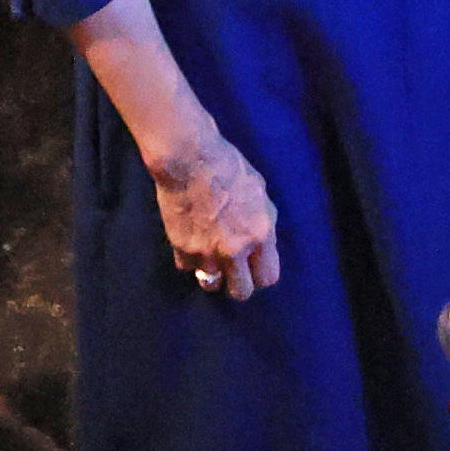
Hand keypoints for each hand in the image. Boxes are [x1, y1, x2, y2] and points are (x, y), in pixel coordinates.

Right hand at [147, 131, 280, 298]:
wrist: (189, 158)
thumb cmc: (229, 166)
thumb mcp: (260, 193)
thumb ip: (262, 223)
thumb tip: (261, 243)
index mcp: (260, 234)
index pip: (268, 278)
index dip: (261, 275)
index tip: (254, 268)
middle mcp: (235, 250)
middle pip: (240, 292)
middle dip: (237, 284)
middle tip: (233, 270)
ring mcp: (206, 252)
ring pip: (211, 283)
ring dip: (212, 272)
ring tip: (210, 256)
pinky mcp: (182, 249)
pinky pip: (188, 267)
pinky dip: (190, 258)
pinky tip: (192, 241)